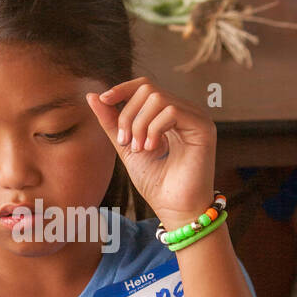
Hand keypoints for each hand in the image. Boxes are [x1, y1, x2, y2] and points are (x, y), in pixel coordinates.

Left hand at [87, 78, 216, 229]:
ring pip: (157, 98)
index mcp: (169, 115)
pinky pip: (171, 111)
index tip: (103, 100)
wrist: (175, 210)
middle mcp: (185, 112)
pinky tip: (152, 148)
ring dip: (139, 124)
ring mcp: (196, 117)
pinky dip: (154, 129)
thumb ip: (112, 122)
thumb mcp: (127, 147)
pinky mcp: (203, 127)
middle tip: (125, 142)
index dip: (122, 89)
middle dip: (128, 114)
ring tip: (139, 149)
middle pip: (148, 89)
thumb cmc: (156, 184)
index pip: (145, 87)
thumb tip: (93, 96)